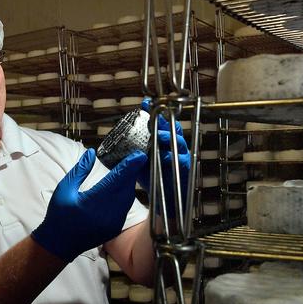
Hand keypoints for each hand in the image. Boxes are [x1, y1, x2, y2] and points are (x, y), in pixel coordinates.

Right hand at [31, 148, 147, 261]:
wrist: (60, 244)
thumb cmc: (59, 215)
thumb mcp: (65, 189)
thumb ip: (80, 170)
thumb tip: (91, 153)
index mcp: (93, 202)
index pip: (116, 179)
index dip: (129, 166)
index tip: (139, 155)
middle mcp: (107, 213)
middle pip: (126, 187)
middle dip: (132, 172)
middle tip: (136, 158)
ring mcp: (113, 222)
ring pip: (128, 197)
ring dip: (130, 183)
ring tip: (130, 169)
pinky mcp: (116, 227)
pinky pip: (125, 206)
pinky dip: (126, 194)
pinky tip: (123, 186)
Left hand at [137, 99, 190, 218]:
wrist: (164, 200)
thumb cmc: (154, 177)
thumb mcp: (140, 161)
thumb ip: (133, 150)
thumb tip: (116, 141)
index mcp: (164, 142)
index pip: (161, 123)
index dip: (154, 113)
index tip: (145, 103)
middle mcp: (174, 146)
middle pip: (173, 128)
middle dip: (163, 122)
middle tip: (153, 118)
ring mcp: (182, 157)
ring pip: (179, 142)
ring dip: (169, 138)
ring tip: (159, 136)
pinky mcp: (186, 170)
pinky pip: (183, 161)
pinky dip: (174, 158)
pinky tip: (165, 157)